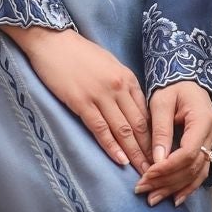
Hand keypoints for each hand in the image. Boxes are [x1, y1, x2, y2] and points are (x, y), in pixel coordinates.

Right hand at [1, 25, 151, 171]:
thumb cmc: (78, 52)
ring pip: (122, 130)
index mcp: (127, 78)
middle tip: (157, 169)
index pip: (146, 113)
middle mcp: (118, 87)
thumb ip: (121, 85)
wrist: (52, 41)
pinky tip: (120, 160)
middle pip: (138, 125)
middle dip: (148, 149)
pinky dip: (111, 146)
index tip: (159, 152)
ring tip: (142, 171)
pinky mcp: (81, 102)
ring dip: (134, 153)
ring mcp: (100, 95)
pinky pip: (100, 128)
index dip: (154, 136)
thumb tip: (131, 107)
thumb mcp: (108, 64)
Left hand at [133, 80, 211, 207]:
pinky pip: (200, 173)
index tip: (147, 174)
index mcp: (203, 120)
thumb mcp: (161, 102)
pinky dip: (187, 187)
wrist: (187, 84)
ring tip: (153, 199)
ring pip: (196, 174)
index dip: (168, 167)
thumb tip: (157, 160)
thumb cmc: (173, 88)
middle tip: (142, 189)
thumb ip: (160, 130)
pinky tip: (174, 199)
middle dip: (166, 181)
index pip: (188, 152)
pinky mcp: (207, 150)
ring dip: (174, 188)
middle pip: (192, 167)